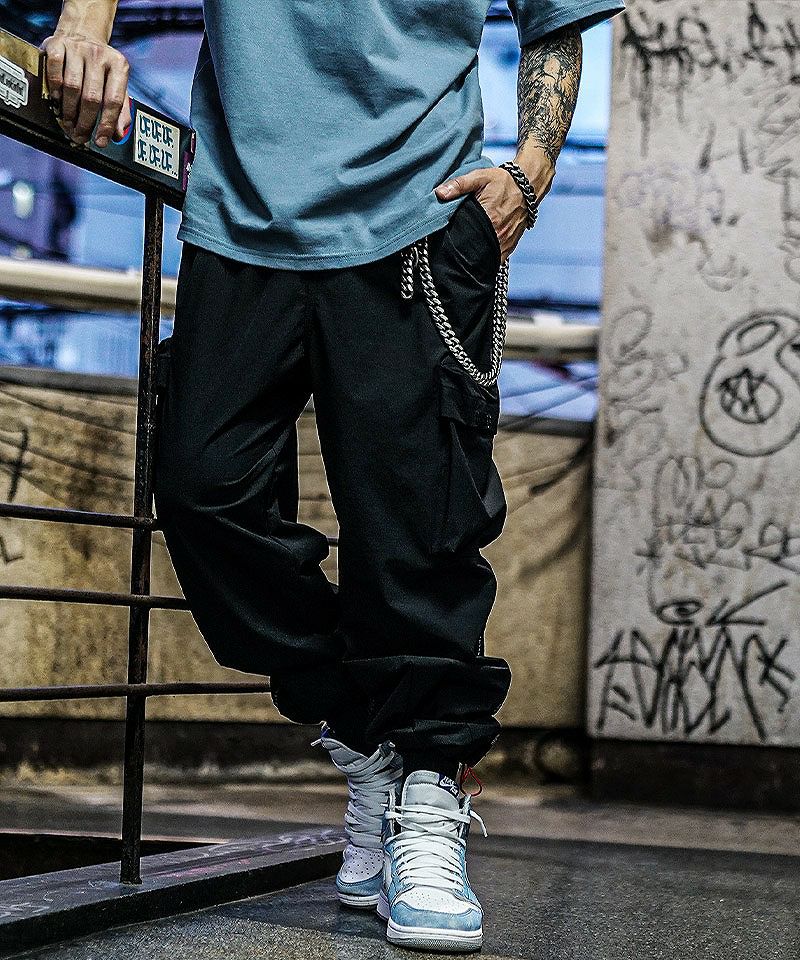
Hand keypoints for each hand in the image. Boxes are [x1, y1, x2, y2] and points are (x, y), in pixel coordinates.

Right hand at [40, 34, 130, 148]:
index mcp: (119, 66)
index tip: (100, 141)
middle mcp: (100, 55)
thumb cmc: (101, 68)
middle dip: (85, 122)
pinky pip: (54, 69)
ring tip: (68, 123)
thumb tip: (119, 135)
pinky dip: (55, 88)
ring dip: (69, 110)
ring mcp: (78, 48)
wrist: (83, 33)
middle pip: (92, 97)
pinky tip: (57, 100)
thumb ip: (121, 111)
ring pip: (72, 86)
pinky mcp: (57, 43)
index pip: (114, 101)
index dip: (106, 124)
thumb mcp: (116, 85)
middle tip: (79, 136)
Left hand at [435, 152, 554, 261]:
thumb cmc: (503, 181)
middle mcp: (499, 234)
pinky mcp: (511, 246)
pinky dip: (488, 259)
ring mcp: (506, 242)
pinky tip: (478, 257)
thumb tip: (439, 193)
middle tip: (452, 254)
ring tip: (464, 257)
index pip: (467, 240)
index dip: (455, 246)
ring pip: (487, 259)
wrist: (528, 186)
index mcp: (489, 219)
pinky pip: (497, 259)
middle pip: (476, 253)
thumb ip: (459, 185)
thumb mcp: (479, 177)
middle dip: (464, 255)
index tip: (445, 248)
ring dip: (476, 259)